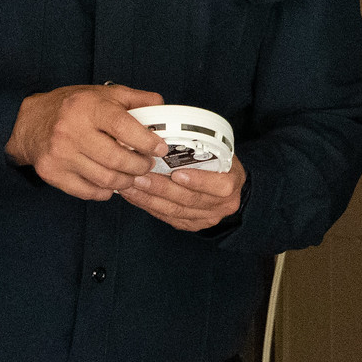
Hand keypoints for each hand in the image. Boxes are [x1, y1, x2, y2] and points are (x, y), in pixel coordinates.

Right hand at [6, 84, 163, 200]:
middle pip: (116, 159)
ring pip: (105, 179)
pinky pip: (88, 192)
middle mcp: (71, 131)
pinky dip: (106, 191)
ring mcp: (59, 155)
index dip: (146, 141)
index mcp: (87, 107)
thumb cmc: (72, 107)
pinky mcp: (52, 173)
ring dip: (126, 181)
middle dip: (140, 166)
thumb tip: (163, 108)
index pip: (123, 127)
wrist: (29, 122)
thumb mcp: (103, 94)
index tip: (160, 148)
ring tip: (133, 174)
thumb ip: (135, 99)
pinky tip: (111, 182)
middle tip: (147, 164)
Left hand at [121, 155, 245, 231]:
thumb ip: (199, 149)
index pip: (219, 186)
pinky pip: (167, 217)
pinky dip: (148, 206)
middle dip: (161, 188)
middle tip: (139, 176)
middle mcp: (222, 205)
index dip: (197, 181)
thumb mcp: (219, 150)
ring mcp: (207, 218)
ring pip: (174, 211)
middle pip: (189, 199)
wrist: (227, 184)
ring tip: (129, 185)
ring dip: (148, 198)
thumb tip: (165, 136)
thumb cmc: (219, 162)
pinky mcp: (192, 225)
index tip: (177, 173)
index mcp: (232, 182)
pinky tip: (133, 195)